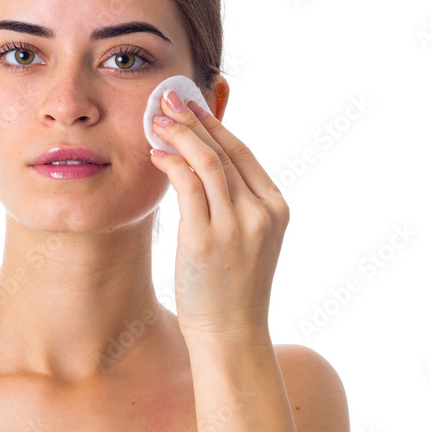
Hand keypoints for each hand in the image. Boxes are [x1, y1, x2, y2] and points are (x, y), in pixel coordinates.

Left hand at [149, 88, 289, 347]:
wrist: (231, 334)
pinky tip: (157, 153)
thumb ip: (232, 201)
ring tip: (155, 118)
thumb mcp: (244, 238)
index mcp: (274, 208)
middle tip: (168, 97)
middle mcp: (260, 212)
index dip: (215, 124)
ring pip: (206, 160)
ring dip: (178, 133)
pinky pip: (188, 185)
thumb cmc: (230, 287)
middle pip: (224, 150)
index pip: (242, 153)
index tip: (192, 103)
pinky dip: (171, 162)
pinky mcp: (206, 238)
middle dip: (193, 118)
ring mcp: (236, 225)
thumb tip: (201, 162)